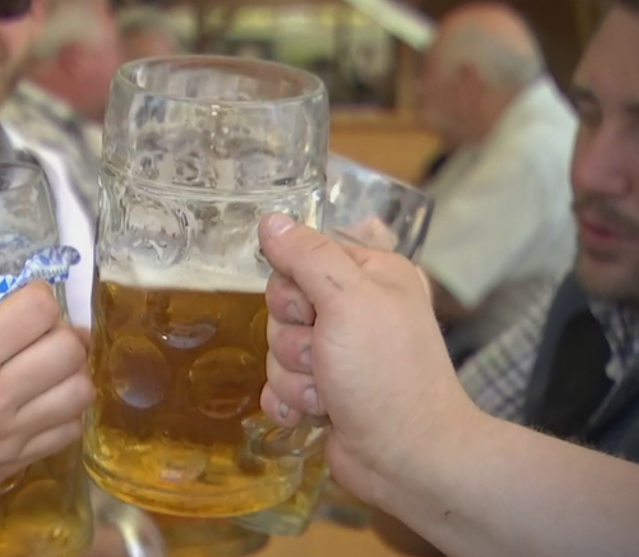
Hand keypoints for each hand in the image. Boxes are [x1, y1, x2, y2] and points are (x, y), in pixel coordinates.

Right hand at [0, 274, 92, 507]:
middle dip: (57, 328)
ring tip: (42, 362)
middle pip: (69, 348)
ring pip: (79, 391)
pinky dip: (64, 408)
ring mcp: (10, 436)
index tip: (17, 301)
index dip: (34, 295)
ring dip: (69, 369)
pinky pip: (69, 430)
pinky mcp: (14, 462)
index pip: (38, 310)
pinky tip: (39, 397)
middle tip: (33, 330)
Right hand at [255, 213, 473, 503]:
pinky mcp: (322, 390)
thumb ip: (307, 256)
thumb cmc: (387, 374)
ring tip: (329, 392)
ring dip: (294, 375)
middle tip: (325, 355)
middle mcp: (354, 309)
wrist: (408, 459)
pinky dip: (289, 400)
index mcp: (371, 275)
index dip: (295, 285)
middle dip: (292, 338)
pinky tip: (311, 412)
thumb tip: (270, 220)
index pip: (301, 255)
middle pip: (282, 305)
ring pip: (277, 348)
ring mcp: (337, 353)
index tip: (313, 308)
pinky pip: (277, 384)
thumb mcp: (349, 301)